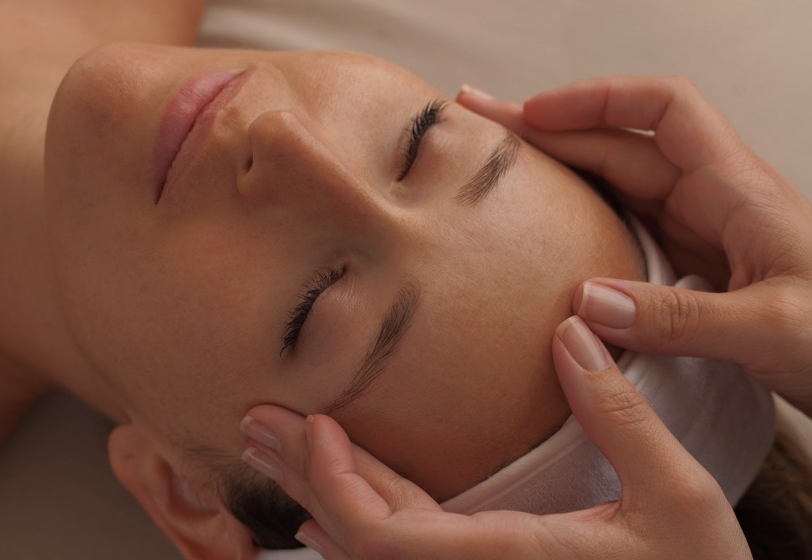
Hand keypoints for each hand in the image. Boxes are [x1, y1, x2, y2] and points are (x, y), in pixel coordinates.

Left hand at [240, 317, 750, 558]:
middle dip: (304, 475)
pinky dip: (357, 524)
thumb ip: (620, 417)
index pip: (382, 538)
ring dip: (320, 493)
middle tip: (256, 422)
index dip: (335, 484)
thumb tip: (572, 332)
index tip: (314, 426)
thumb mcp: (677, 499)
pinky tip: (326, 513)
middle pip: (359, 540)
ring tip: (275, 447)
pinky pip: (401, 554)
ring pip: (374, 547)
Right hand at [457, 77, 811, 415]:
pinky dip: (576, 221)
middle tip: (481, 127)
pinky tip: (543, 229)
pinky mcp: (690, 270)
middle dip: (549, 128)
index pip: (665, 109)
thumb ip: (681, 318)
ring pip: (616, 185)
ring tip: (497, 166)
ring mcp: (700, 234)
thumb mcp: (774, 328)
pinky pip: (622, 230)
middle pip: (621, 144)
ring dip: (557, 169)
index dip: (597, 99)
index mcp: (738, 190)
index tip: (534, 114)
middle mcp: (714, 201)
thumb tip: (585, 303)